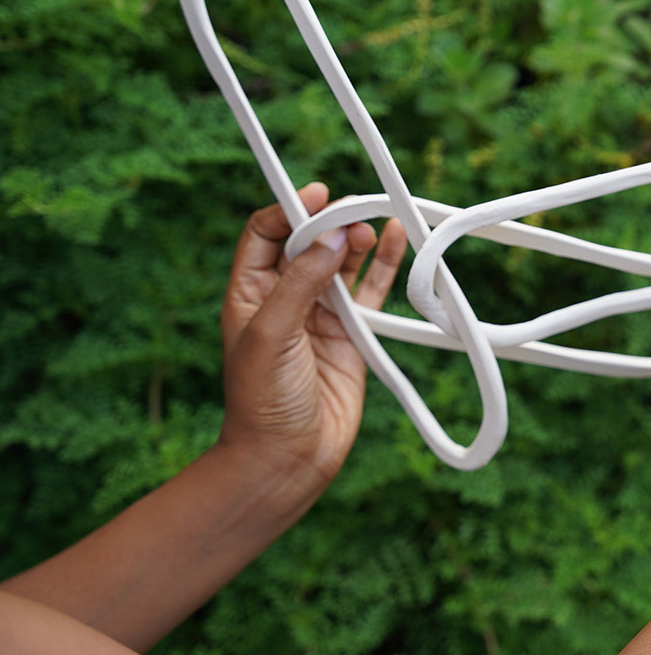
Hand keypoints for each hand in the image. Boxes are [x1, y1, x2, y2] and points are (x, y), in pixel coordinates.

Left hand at [220, 183, 407, 486]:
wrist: (288, 458)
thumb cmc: (262, 401)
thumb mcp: (271, 333)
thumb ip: (301, 282)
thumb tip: (333, 236)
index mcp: (249, 293)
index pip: (265, 234)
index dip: (289, 210)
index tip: (317, 196)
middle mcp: (284, 299)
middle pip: (309, 242)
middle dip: (331, 221)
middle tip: (355, 209)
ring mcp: (321, 316)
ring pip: (343, 263)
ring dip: (358, 240)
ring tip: (375, 225)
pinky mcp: (353, 335)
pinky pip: (373, 292)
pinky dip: (386, 266)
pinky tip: (397, 241)